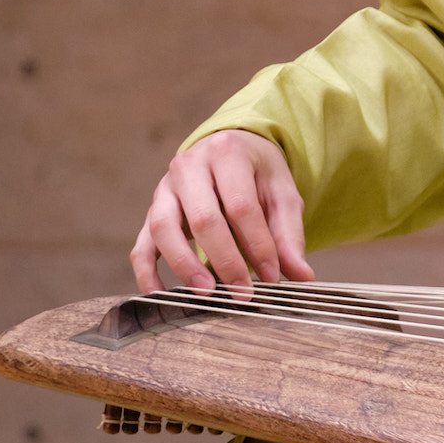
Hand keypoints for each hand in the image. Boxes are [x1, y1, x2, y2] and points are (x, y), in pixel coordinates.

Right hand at [130, 129, 314, 295]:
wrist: (230, 148)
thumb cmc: (257, 174)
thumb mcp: (282, 193)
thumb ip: (289, 234)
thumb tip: (301, 275)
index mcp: (227, 153)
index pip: (241, 206)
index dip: (257, 244)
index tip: (272, 276)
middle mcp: (189, 166)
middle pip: (203, 218)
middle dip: (225, 260)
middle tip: (243, 292)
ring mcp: (164, 188)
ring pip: (164, 228)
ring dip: (184, 264)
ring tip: (207, 293)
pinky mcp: (151, 211)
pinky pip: (141, 244)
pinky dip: (147, 271)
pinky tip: (160, 294)